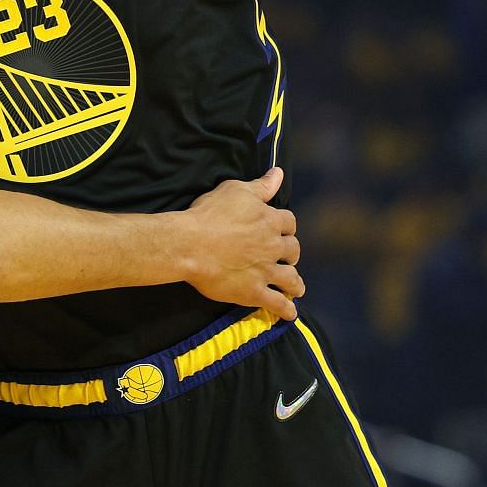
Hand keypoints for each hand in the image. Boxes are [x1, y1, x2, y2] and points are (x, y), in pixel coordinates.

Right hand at [178, 167, 302, 318]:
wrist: (190, 244)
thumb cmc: (209, 213)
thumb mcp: (235, 191)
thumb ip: (261, 186)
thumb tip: (278, 173)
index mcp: (270, 220)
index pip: (289, 223)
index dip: (285, 227)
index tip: (280, 230)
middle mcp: (273, 246)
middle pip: (293, 250)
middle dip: (290, 254)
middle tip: (285, 258)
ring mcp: (266, 271)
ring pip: (292, 279)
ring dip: (295, 283)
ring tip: (295, 287)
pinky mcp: (254, 292)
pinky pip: (277, 303)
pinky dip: (286, 309)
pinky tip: (290, 312)